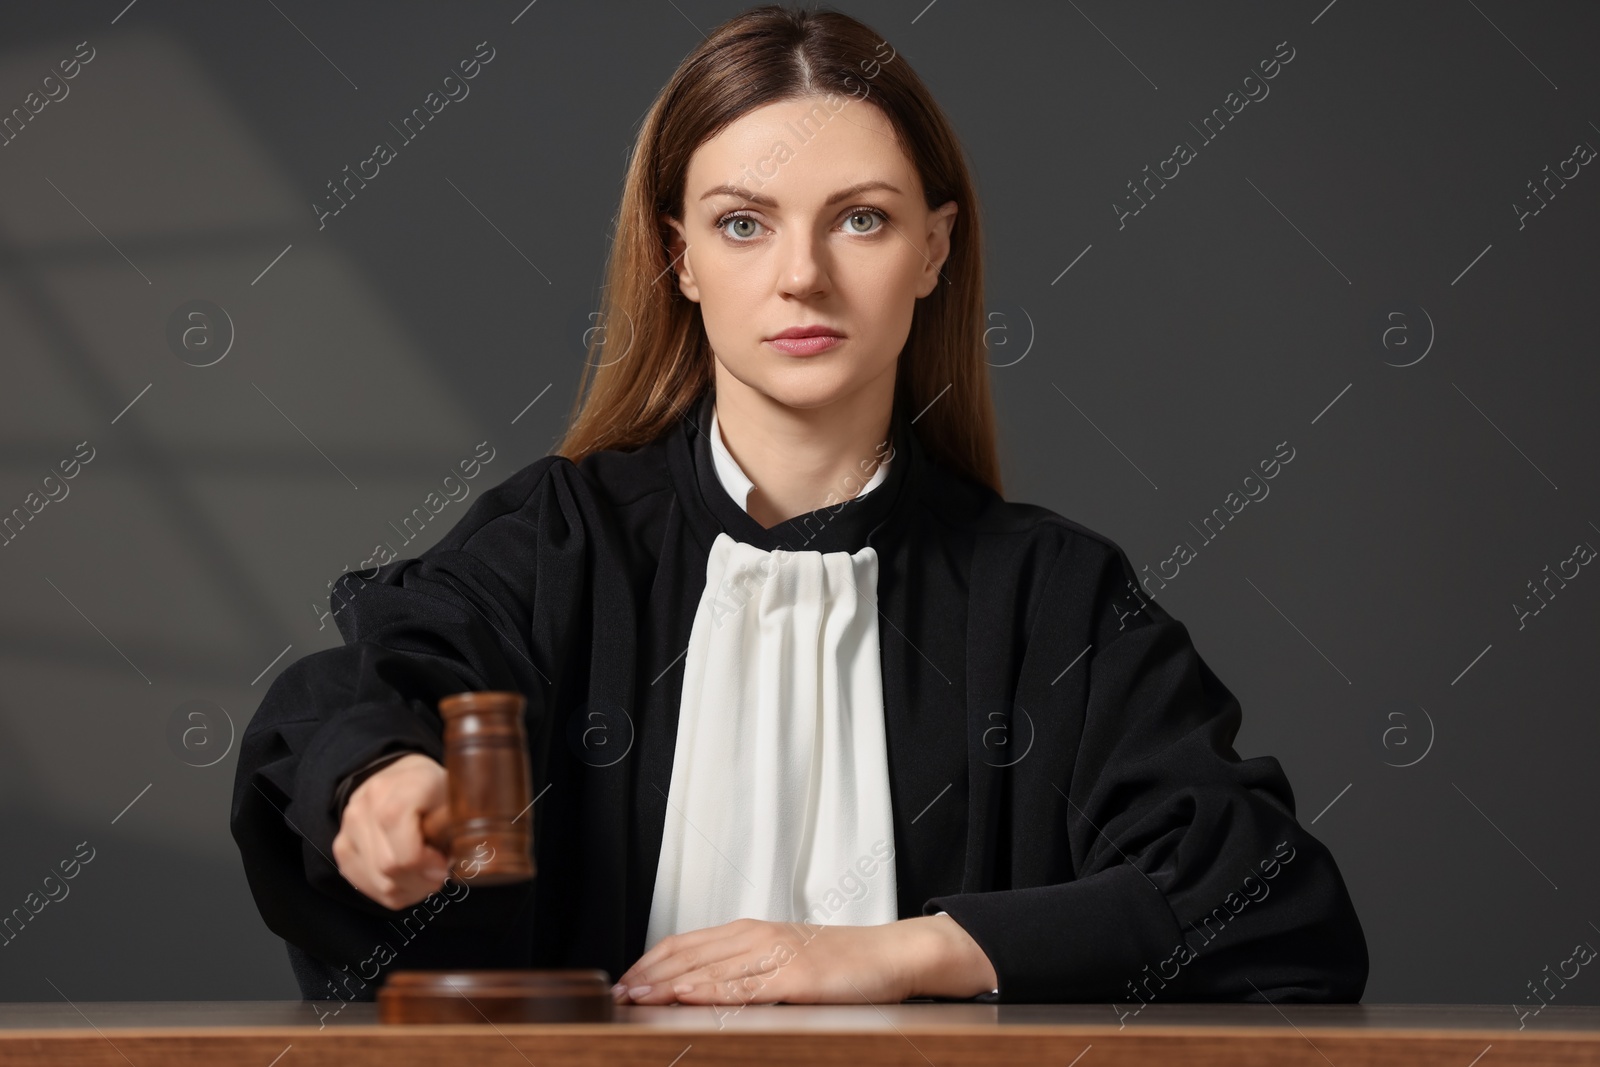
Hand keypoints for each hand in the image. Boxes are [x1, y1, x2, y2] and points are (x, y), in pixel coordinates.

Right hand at [331, 752, 450, 909]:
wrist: (399, 774)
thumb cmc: (433, 788)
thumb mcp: (454, 798)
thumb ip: (456, 830)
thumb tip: (450, 867)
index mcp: (398, 792)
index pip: (407, 854)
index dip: (430, 868)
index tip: (445, 864)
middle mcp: (365, 807)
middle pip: (391, 870)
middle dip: (422, 881)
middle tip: (438, 872)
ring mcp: (348, 827)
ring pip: (379, 883)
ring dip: (409, 888)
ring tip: (425, 874)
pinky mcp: (341, 846)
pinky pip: (365, 885)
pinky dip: (391, 890)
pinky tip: (407, 878)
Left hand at [614, 914, 996, 1006]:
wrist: (892, 955)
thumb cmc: (840, 962)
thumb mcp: (783, 960)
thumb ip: (745, 970)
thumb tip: (701, 989)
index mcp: (750, 931)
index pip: (685, 943)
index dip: (650, 962)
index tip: (623, 982)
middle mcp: (757, 937)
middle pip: (688, 954)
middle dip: (648, 975)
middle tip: (617, 994)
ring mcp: (775, 956)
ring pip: (708, 969)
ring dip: (667, 984)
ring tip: (637, 998)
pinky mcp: (795, 979)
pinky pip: (744, 986)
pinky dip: (710, 991)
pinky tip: (687, 995)